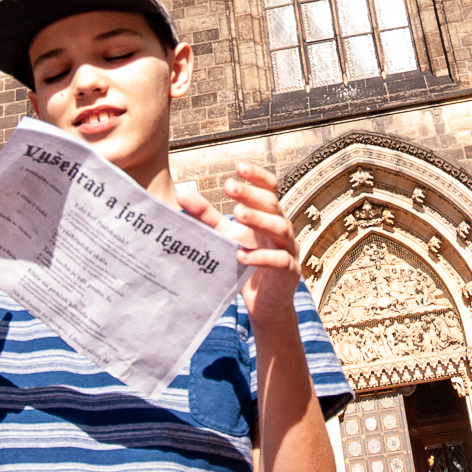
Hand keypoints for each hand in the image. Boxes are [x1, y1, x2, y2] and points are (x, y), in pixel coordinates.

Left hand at [175, 162, 298, 328]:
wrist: (264, 304)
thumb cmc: (246, 264)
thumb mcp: (225, 237)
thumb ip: (207, 216)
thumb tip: (182, 194)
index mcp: (268, 217)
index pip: (269, 189)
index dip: (257, 177)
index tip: (238, 167)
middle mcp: (282, 229)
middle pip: (273, 204)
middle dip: (251, 194)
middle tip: (229, 187)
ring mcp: (289, 250)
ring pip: (280, 228)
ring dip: (258, 220)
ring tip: (236, 214)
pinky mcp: (289, 273)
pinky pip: (280, 261)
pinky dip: (262, 257)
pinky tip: (242, 256)